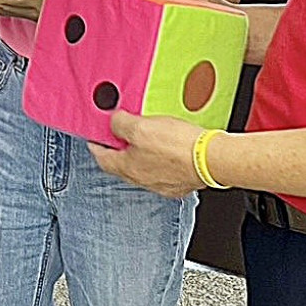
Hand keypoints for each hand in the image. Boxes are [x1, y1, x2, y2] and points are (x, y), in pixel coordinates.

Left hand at [88, 111, 206, 197]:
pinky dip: (159, 159)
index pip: (102, 158)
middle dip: (119, 149)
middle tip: (119, 135)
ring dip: (140, 153)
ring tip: (146, 137)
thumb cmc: (178, 147)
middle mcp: (143, 180)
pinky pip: (162, 169)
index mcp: (128, 168)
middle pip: (122, 164)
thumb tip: (114, 122)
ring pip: (143, 167)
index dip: (96, 146)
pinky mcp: (179, 182)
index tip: (94, 138)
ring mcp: (161, 183)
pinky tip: (167, 148)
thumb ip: (121, 124)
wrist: (211, 160)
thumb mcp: (140, 127)